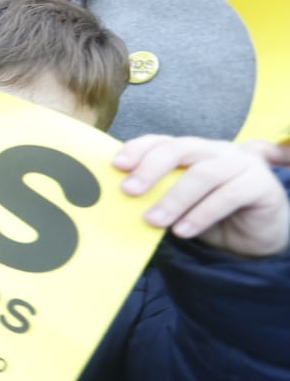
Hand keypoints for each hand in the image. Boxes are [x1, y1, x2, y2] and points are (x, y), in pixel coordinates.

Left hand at [115, 135, 289, 257]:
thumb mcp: (178, 205)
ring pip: (203, 174)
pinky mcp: (262, 184)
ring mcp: (242, 164)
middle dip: (151, 168)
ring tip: (153, 221)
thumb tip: (118, 199)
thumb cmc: (209, 218)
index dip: (138, 149)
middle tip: (129, 191)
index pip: (162, 141)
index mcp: (193, 151)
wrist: (254, 239)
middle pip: (180, 149)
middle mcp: (217, 151)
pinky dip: (202, 214)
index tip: (116, 166)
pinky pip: (229, 195)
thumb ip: (156, 196)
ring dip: (174, 199)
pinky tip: (183, 231)